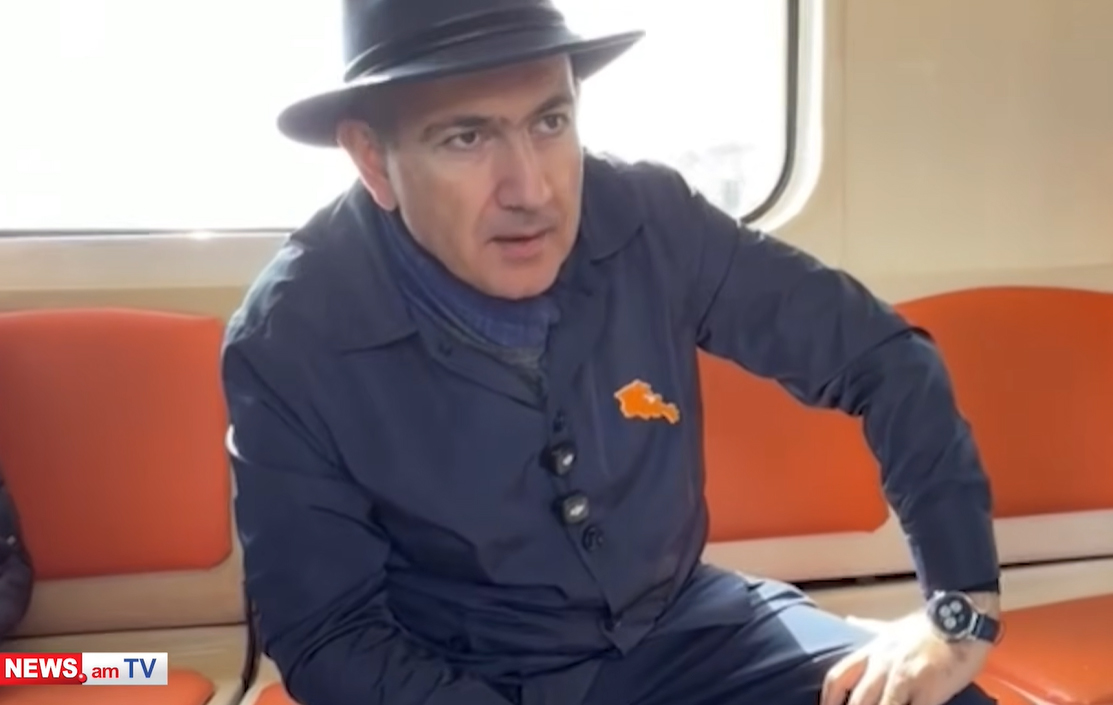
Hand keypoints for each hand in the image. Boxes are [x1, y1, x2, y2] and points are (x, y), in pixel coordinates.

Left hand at [821, 610, 989, 704]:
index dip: (828, 700)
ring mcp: (904, 678)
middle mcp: (882, 665)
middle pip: (857, 701)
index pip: (838, 678)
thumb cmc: (927, 628)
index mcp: (871, 651)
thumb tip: (849, 620)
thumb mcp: (892, 626)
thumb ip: (869, 627)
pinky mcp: (929, 691)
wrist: (960, 620)